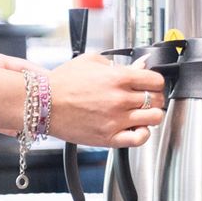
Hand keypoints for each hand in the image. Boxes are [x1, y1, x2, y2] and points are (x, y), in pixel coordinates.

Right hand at [46, 52, 165, 148]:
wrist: (43, 103)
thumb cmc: (63, 82)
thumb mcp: (92, 61)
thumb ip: (119, 63)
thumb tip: (141, 64)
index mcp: (118, 77)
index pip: (156, 80)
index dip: (156, 82)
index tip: (151, 84)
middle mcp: (120, 99)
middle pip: (158, 99)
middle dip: (155, 97)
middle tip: (147, 98)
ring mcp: (116, 119)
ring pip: (154, 118)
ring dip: (151, 115)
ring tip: (141, 113)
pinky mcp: (109, 137)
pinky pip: (139, 139)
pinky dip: (143, 134)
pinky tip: (136, 127)